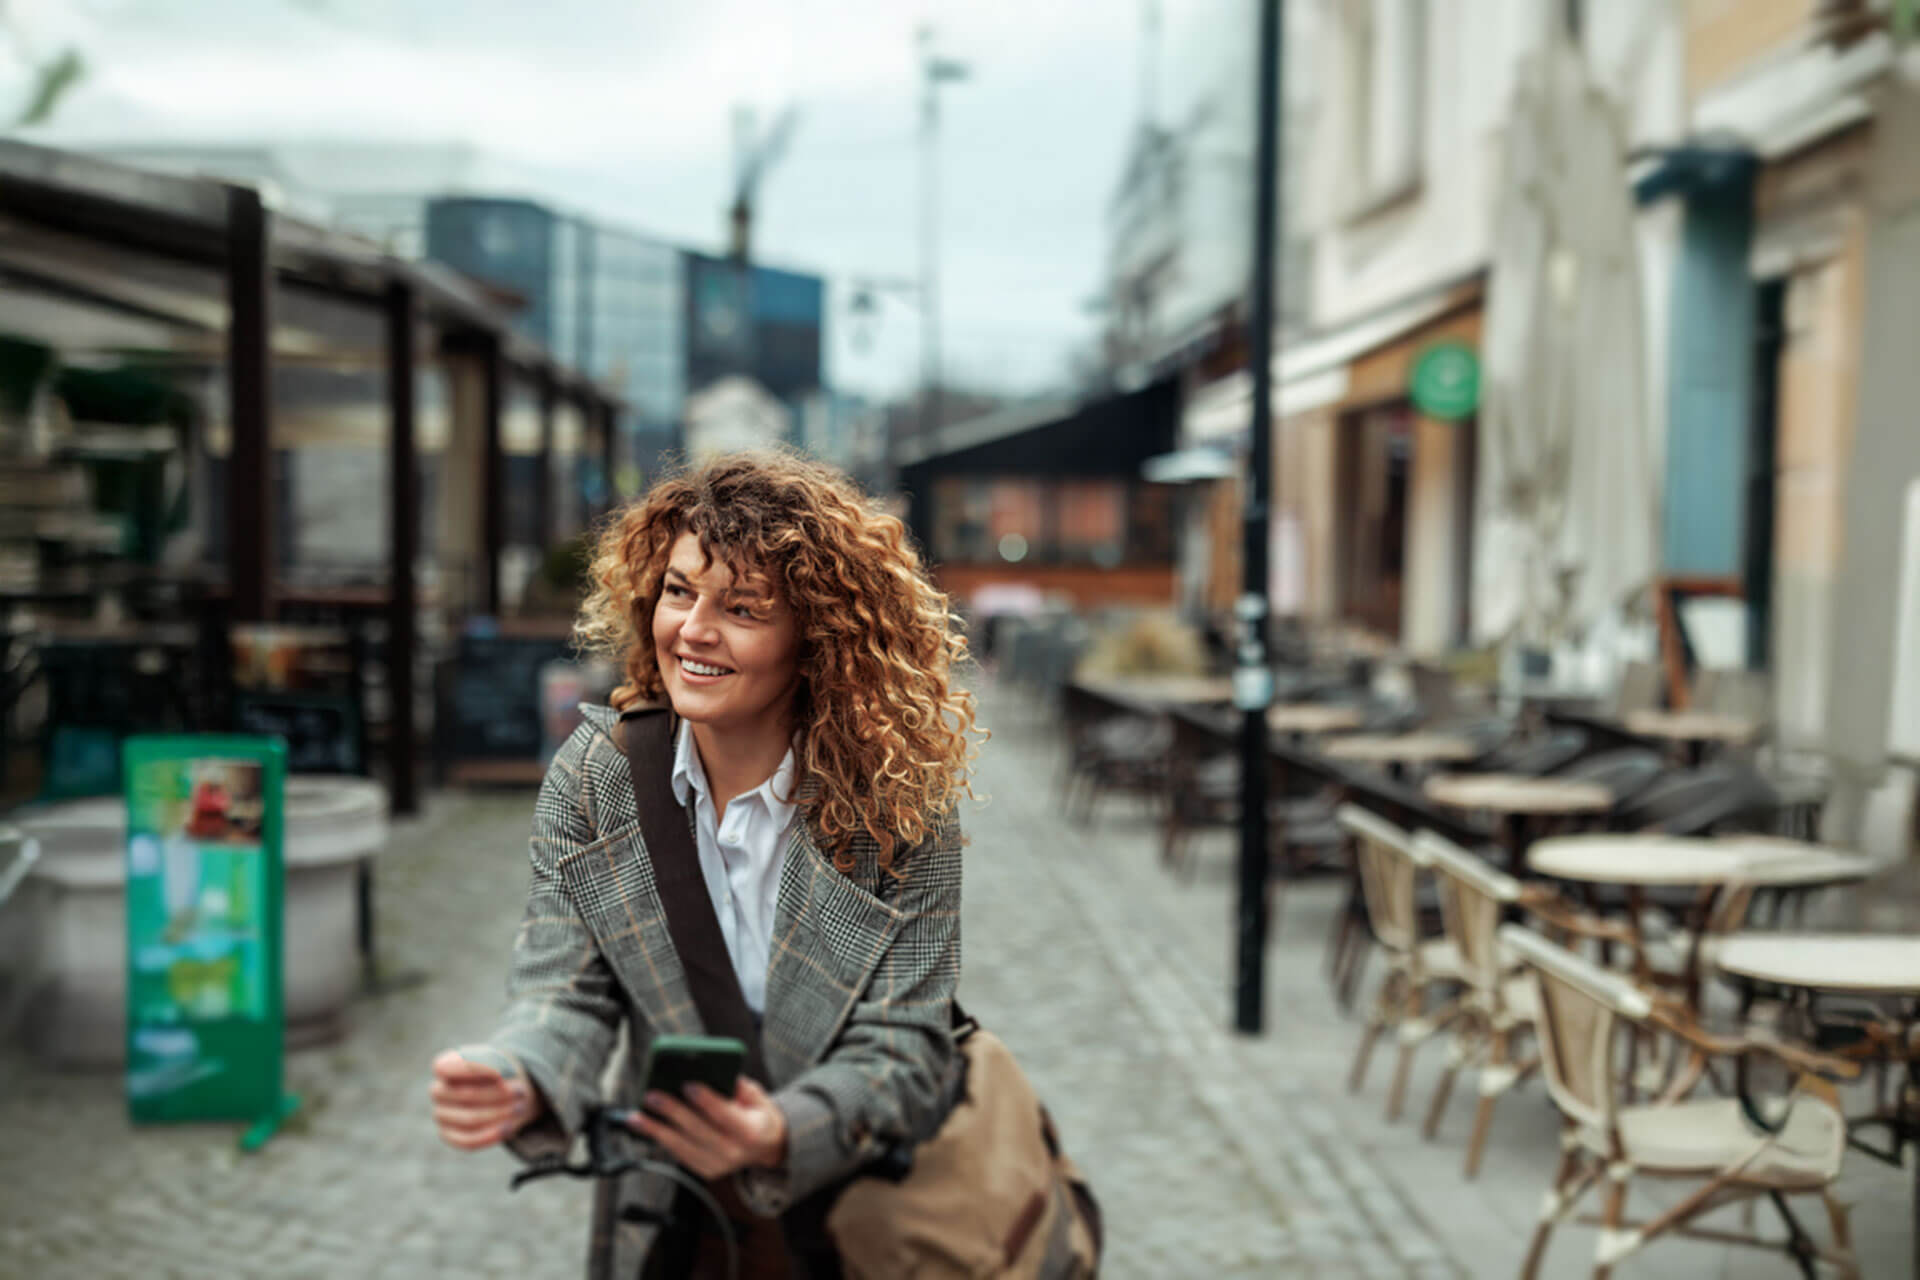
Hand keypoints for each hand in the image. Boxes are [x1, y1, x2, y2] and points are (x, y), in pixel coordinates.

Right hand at [430, 1048, 544, 1150]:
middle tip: (521, 1092)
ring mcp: (440, 1115)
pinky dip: (491, 1135)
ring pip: (470, 1120)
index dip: (473, 1070)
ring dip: (500, 1114)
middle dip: (498, 1094)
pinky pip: (467, 1141)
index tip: (501, 1074)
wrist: (502, 1088)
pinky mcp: (449, 1135)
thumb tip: (499, 1076)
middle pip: (466, 1095)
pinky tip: (508, 1128)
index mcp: (444, 1067)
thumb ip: (495, 1064)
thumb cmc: (499, 1070)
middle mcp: (437, 1091)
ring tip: (520, 1108)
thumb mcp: (500, 1060)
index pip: (444, 1068)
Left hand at [629, 1077, 787, 1179]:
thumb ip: (740, 1086)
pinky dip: (661, 1139)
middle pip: (698, 1131)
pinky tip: (646, 1127)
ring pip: (682, 1147)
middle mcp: (733, 1153)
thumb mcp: (759, 1097)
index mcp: (750, 1132)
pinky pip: (678, 1154)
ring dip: (656, 1130)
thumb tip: (715, 1073)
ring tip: (635, 1117)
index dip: (707, 1100)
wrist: (765, 1147)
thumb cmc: (758, 1116)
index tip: (688, 1084)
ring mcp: (717, 1166)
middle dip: (672, 1112)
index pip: (725, 1115)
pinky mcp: (704, 1171)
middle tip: (652, 1095)